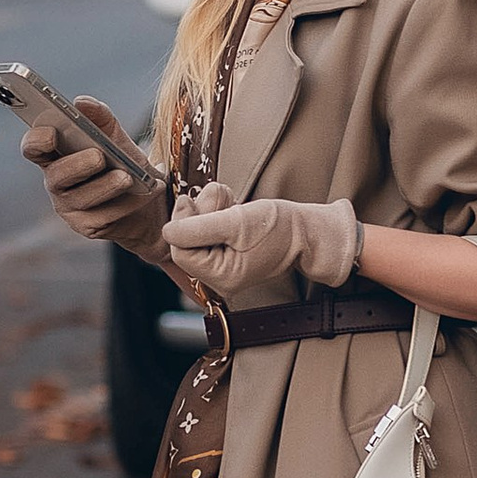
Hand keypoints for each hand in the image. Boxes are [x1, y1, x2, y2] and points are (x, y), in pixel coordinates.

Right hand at [22, 97, 167, 247]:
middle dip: (77, 165)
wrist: (148, 201)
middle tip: (98, 155)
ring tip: (127, 177)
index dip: (37, 141)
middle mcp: (57, 182)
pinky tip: (143, 193)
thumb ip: (99, 117)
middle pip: (57, 176)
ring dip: (106, 186)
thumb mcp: (115, 136)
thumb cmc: (124, 163)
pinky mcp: (88, 227)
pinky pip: (103, 217)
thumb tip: (81, 102)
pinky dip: (126, 204)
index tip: (51, 132)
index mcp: (56, 155)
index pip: (33, 148)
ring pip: (81, 198)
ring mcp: (70, 207)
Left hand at [163, 182, 359, 297]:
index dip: (182, 223)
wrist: (308, 231)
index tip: (192, 200)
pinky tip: (232, 208)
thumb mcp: (237, 223)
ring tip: (231, 203)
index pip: (180, 251)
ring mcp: (223, 265)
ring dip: (209, 209)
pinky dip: (217, 213)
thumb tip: (168, 232)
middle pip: (186, 241)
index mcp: (221, 277)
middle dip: (199, 214)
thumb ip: (199, 229)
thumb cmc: (280, 228)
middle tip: (220, 201)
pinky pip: (208, 230)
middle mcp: (219, 277)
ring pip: (196, 232)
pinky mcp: (227, 251)